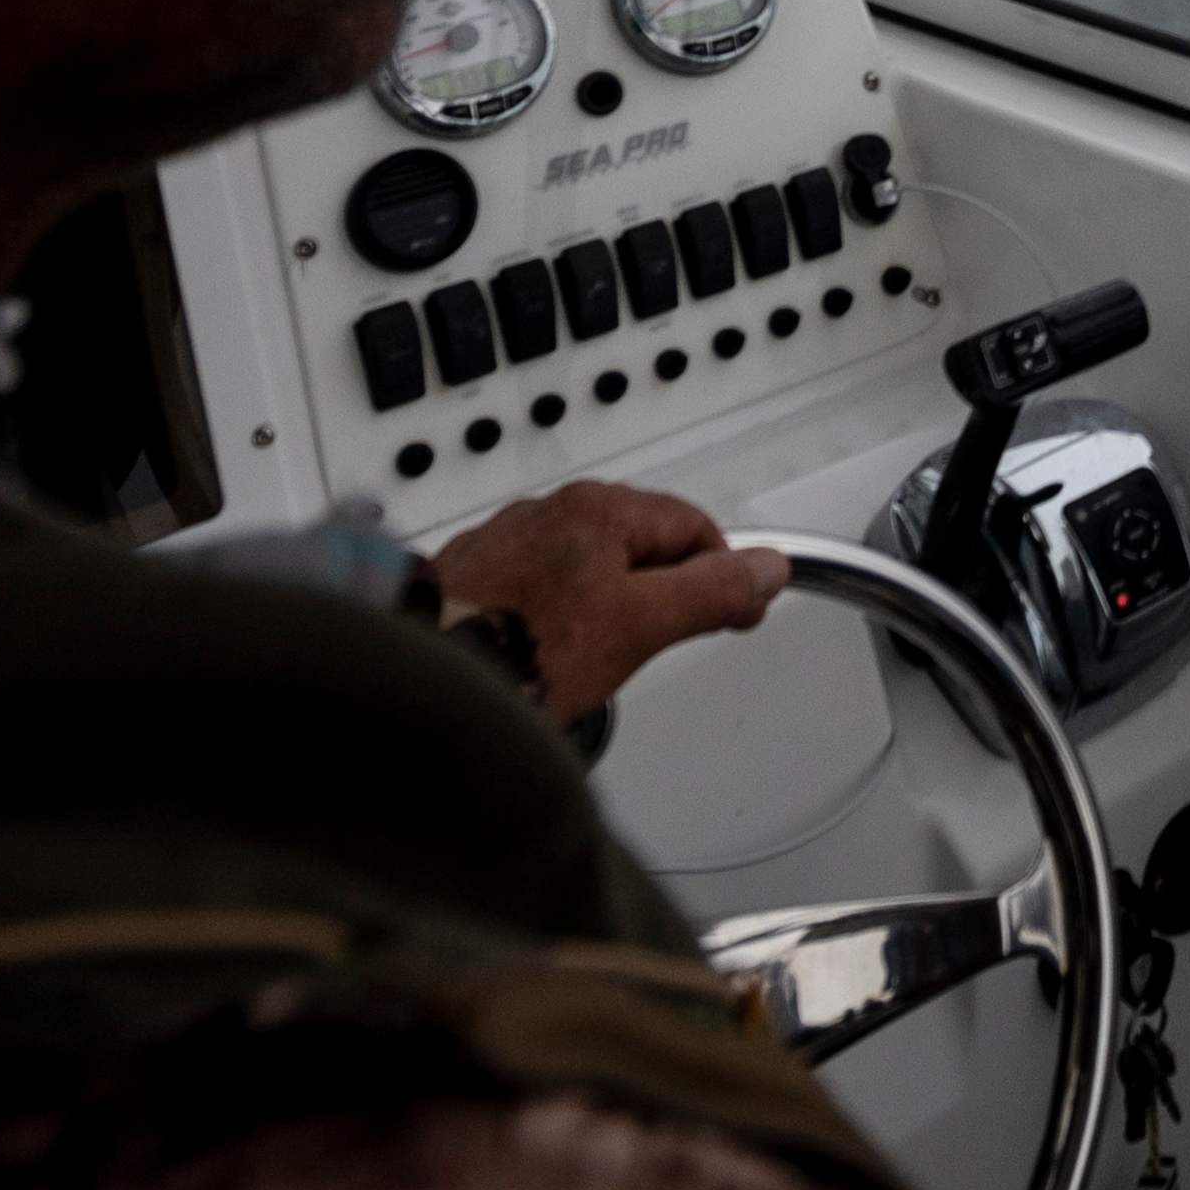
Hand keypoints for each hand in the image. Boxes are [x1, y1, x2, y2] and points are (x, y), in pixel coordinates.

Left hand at [434, 480, 788, 721]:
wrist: (422, 681)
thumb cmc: (523, 649)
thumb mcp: (641, 624)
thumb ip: (711, 591)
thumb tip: (767, 567)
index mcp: (596, 508)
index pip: (691, 525)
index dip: (722, 573)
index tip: (733, 614)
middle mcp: (545, 511)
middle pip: (636, 542)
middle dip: (660, 589)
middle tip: (660, 642)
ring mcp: (502, 542)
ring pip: (583, 566)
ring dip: (603, 602)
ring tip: (595, 659)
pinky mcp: (467, 578)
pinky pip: (533, 588)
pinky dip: (552, 615)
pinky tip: (544, 656)